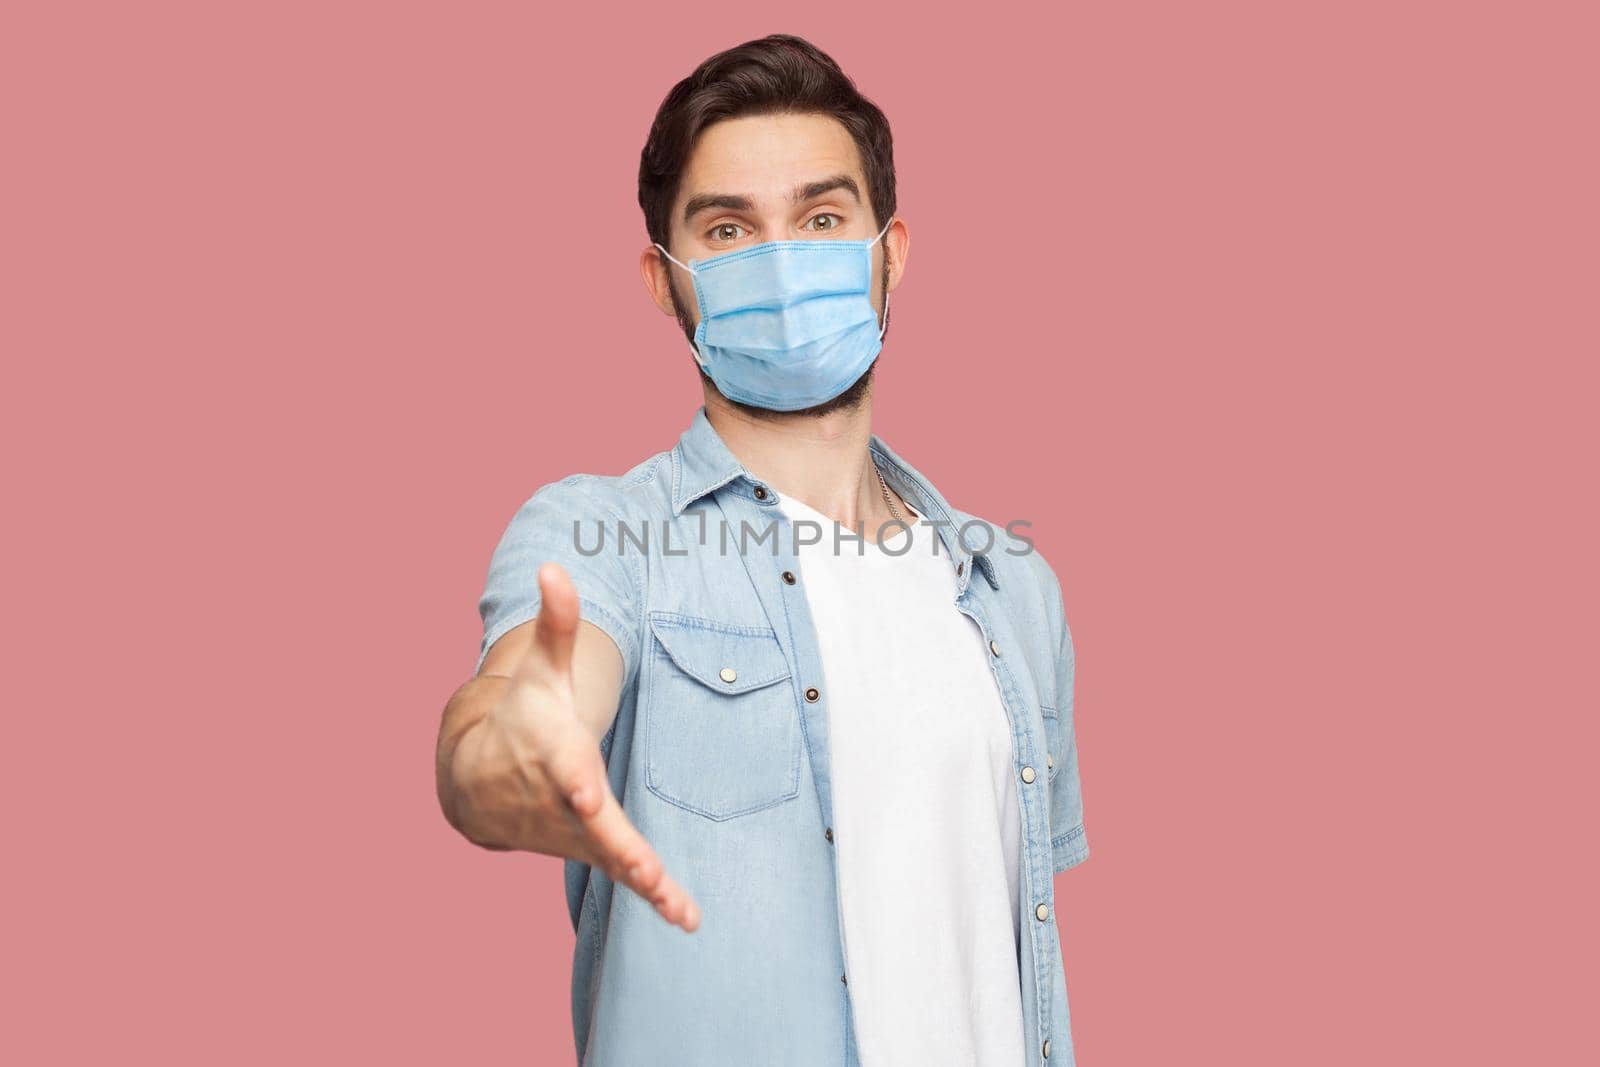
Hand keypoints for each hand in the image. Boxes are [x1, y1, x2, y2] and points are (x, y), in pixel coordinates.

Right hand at [460, 563, 700, 931]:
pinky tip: (688, 918)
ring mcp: (578, 834)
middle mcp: (564, 803)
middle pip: (593, 828)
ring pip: (615, 859)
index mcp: (554, 756)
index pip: (562, 771)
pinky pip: (628, 875)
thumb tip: (554, 567)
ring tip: (678, 908)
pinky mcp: (596, 850)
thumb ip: (556, 623)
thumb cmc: (522, 715)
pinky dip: (656, 898)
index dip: (571, 780)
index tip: (580, 787)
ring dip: (646, 883)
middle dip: (617, 847)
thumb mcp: (542, 670)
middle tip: (643, 869)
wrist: (479, 781)